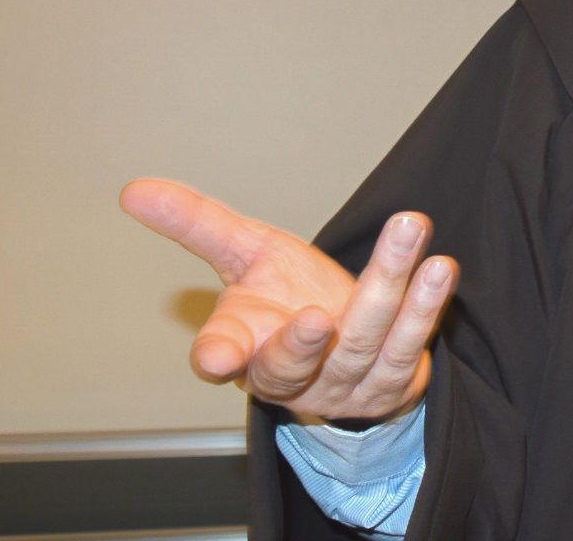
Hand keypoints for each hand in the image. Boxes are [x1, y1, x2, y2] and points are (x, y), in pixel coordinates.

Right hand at [120, 177, 457, 423]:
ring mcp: (347, 383)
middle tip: (317, 315)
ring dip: (390, 289)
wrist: (345, 344)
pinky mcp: (395, 380)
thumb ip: (198, 226)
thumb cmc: (283, 297)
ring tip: (410, 233)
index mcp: (243, 352)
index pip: (221, 357)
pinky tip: (440, 268)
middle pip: (293, 365)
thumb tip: (132, 189)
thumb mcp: (243, 257)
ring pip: (365, 342)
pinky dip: (426, 307)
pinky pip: (411, 344)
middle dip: (304, 344)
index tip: (217, 355)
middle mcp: (293, 376)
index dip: (218, 356)